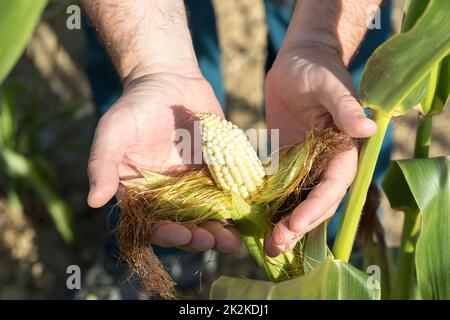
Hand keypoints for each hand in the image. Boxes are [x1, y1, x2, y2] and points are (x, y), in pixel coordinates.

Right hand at [87, 71, 240, 252]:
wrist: (169, 79)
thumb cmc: (136, 105)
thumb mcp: (114, 130)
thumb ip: (101, 163)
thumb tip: (93, 201)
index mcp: (142, 193)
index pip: (153, 224)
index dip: (166, 234)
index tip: (182, 234)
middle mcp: (168, 195)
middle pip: (185, 227)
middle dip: (199, 238)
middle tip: (214, 241)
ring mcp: (194, 186)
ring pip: (209, 217)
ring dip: (221, 232)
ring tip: (233, 241)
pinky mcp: (216, 173)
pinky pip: (228, 195)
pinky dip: (237, 208)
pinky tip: (248, 215)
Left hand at [264, 43, 376, 256]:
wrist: (299, 60)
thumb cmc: (317, 67)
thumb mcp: (329, 84)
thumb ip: (344, 106)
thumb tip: (367, 129)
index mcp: (343, 149)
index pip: (333, 186)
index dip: (316, 207)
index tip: (294, 224)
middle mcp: (326, 163)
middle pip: (316, 203)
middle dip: (298, 226)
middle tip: (275, 246)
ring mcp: (304, 164)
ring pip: (298, 201)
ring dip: (284, 224)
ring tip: (267, 245)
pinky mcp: (285, 160)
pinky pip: (278, 188)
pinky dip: (270, 206)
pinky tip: (254, 220)